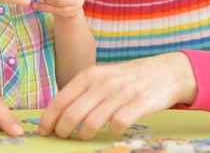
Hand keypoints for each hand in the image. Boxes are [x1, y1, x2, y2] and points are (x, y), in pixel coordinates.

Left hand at [37, 52, 197, 139]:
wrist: (165, 71)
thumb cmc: (129, 77)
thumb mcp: (103, 76)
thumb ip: (83, 91)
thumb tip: (57, 114)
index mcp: (91, 74)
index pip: (61, 99)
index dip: (48, 119)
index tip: (44, 131)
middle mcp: (104, 82)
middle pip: (72, 114)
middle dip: (63, 130)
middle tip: (63, 136)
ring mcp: (122, 93)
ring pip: (92, 122)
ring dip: (84, 134)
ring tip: (84, 136)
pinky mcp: (139, 103)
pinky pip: (117, 125)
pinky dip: (112, 131)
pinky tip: (113, 129)